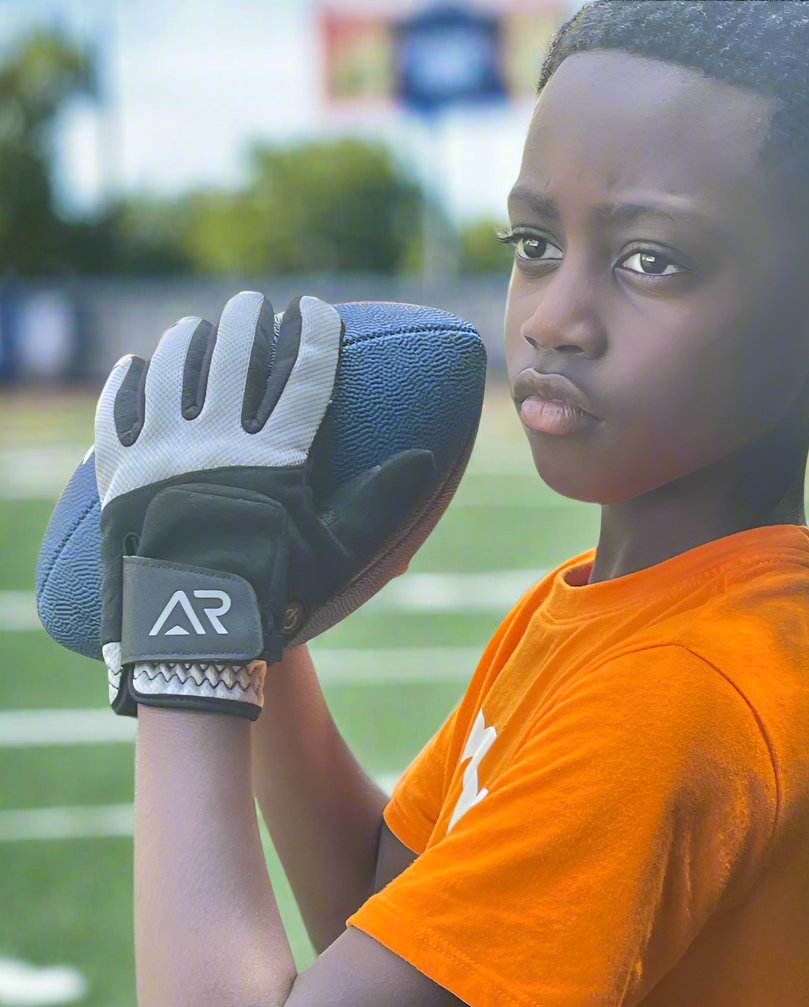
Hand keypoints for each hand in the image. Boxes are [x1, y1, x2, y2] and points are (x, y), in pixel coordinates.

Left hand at [95, 290, 434, 719]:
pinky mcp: (120, 475)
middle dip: (247, 321)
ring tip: (196, 327)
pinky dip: (125, 384)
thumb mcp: (334, 554)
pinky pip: (117, 413)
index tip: (314, 308)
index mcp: (273, 459)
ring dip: (186, 340)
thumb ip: (378, 503)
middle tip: (254, 304)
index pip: (300, 375)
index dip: (311, 334)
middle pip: (233, 357)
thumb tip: (427, 459)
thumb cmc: (272, 596)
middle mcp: (216, 442)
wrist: (189, 636)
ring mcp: (162, 454)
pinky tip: (133, 367)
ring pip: (172, 371)